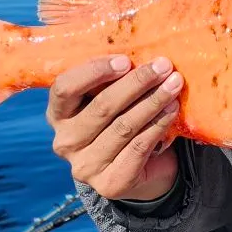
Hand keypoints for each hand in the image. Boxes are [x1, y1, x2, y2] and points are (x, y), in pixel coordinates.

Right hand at [48, 55, 182, 200]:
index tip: (125, 60)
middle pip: (101, 107)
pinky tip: (172, 109)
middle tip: (163, 66)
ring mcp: (85, 166)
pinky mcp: (109, 184)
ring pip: (123, 127)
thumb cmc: (122, 120)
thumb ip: (112, 79)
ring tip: (174, 84)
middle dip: (136, 83)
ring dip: (153, 102)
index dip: (93, 72)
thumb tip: (139, 48)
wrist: (140, 173)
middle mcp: (65, 142)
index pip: (64, 88)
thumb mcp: (109, 98)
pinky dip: (158, 125)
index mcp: (57, 114)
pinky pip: (138, 147)